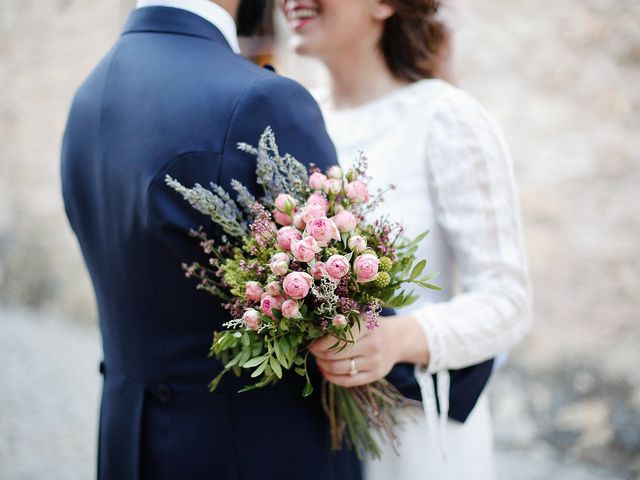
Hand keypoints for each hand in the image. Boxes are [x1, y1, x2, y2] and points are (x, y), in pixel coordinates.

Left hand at [309, 314, 428, 387]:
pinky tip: (326, 371)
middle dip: (320, 355)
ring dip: (324, 366)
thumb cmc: (373, 327)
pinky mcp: (375, 375)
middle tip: (314, 352)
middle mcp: (372, 345)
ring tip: (320, 360)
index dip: (322, 343)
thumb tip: (314, 335)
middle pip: (337, 354)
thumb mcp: (361, 318)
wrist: (398, 339)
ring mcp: (375, 362)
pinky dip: (332, 378)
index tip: (313, 344)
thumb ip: (341, 324)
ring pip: (340, 369)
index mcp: (367, 327)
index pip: (339, 338)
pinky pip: (348, 381)